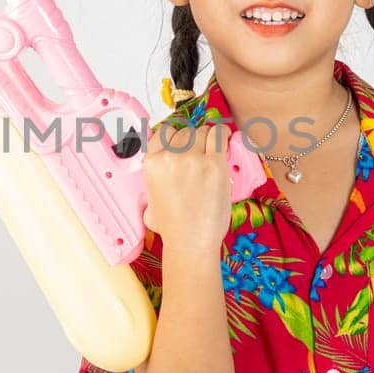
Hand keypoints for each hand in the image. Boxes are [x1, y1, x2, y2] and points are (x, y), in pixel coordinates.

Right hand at [142, 119, 232, 253]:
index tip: (181, 142)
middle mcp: (170, 157)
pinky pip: (219, 135)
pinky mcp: (214, 164)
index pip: (163, 133)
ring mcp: (193, 159)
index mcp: (152, 163)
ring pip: (202, 131)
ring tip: (213, 147)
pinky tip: (224, 137)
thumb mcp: (149, 201)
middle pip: (184, 132)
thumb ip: (153, 183)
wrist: (190, 241)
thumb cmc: (173, 226)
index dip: (174, 137)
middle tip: (200, 152)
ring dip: (207, 138)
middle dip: (192, 140)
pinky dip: (222, 134)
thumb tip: (160, 178)